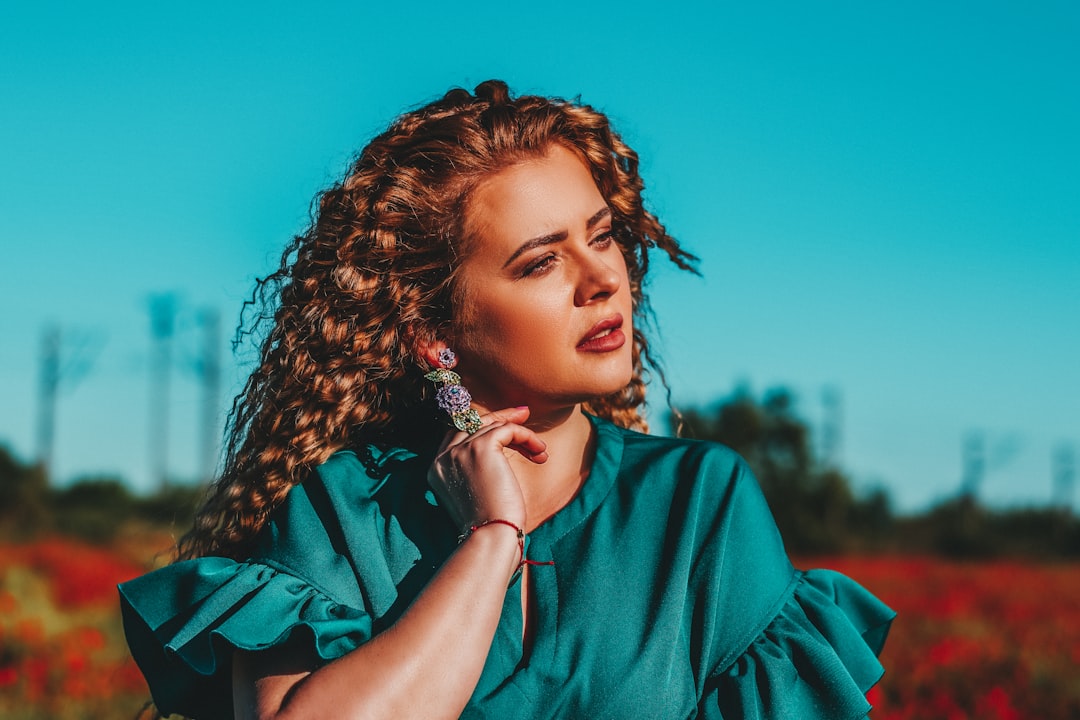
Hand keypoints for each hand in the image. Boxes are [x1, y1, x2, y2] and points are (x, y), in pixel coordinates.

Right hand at [427, 406, 547, 532]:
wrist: (491, 537)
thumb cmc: (489, 525)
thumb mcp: (474, 494)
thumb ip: (474, 470)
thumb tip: (497, 452)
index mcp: (436, 469)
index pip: (457, 434)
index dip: (481, 426)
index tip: (506, 423)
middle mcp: (443, 457)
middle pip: (472, 423)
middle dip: (499, 417)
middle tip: (523, 415)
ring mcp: (460, 451)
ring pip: (493, 425)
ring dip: (521, 434)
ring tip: (540, 450)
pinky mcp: (481, 448)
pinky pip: (508, 429)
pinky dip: (527, 437)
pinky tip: (540, 453)